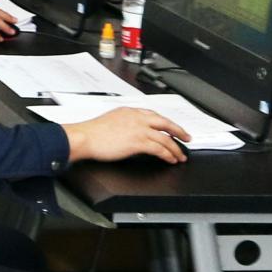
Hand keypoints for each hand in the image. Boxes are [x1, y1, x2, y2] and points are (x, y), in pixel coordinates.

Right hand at [64, 107, 189, 164]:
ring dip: (175, 149)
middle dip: (179, 131)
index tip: (171, 128)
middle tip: (187, 138)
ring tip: (180, 156)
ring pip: (165, 138)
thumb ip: (125, 123)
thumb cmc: (92, 132)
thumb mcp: (111, 120)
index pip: (154, 115)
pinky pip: (160, 149)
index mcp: (130, 112)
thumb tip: (132, 133)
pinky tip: (170, 159)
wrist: (85, 137)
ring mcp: (139, 129)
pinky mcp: (139, 142)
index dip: (165, 123)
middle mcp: (137, 118)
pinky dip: (168, 155)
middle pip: (165, 123)